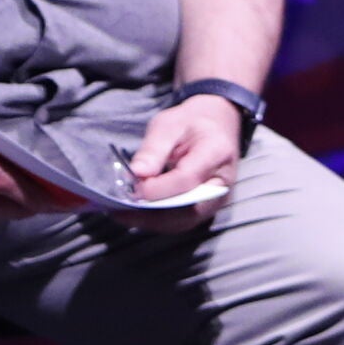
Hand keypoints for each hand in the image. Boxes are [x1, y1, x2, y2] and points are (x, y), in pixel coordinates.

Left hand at [123, 94, 244, 210]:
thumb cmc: (192, 123)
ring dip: (152, 221)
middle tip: (122, 209)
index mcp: (216, 153)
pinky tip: (136, 214)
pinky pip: (182, 221)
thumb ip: (153, 149)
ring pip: (184, 221)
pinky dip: (158, 221)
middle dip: (152, 213)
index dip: (158, 188)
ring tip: (124, 214)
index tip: (133, 187)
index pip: (186, 179)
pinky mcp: (206, 209)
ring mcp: (216, 200)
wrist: (216, 127)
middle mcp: (221, 184)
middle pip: (188, 210)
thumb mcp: (169, 124)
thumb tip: (137, 174)